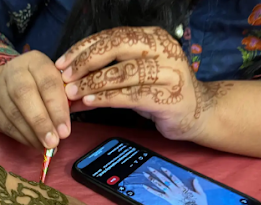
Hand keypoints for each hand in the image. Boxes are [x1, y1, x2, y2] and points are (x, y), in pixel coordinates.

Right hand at [0, 51, 70, 149]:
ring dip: (32, 134)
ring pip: (13, 113)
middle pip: (24, 95)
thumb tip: (75, 116)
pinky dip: (22, 138)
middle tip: (53, 142)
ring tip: (46, 146)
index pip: (47, 82)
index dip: (57, 108)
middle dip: (41, 122)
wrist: (8, 84)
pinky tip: (35, 144)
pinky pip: (6, 125)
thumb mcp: (57, 82)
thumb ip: (68, 97)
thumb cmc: (42, 86)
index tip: (65, 130)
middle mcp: (13, 71)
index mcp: (35, 61)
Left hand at [55, 27, 232, 140]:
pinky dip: (107, 98)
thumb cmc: (159, 92)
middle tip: (65, 77)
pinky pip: (132, 95)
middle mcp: (162, 48)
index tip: (61, 62)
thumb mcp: (131, 80)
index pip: (112, 36)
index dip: (84, 48)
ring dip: (93, 83)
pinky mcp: (170, 96)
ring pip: (123, 72)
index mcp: (152, 37)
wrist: (199, 112)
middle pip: (118, 46)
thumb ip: (103, 77)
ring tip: (71, 93)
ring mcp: (169, 71)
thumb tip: (67, 85)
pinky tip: (90, 102)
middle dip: (86, 61)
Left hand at [142, 167, 227, 204]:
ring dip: (152, 179)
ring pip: (160, 185)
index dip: (167, 172)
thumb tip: (194, 179)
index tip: (162, 167)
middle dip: (156, 173)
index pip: (173, 178)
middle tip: (150, 168)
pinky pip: (158, 194)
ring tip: (146, 174)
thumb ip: (197, 186)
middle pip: (164, 180)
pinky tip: (145, 186)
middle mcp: (176, 190)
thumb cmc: (200, 203)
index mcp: (183, 188)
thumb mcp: (200, 193)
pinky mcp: (169, 200)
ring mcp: (171, 195)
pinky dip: (151, 190)